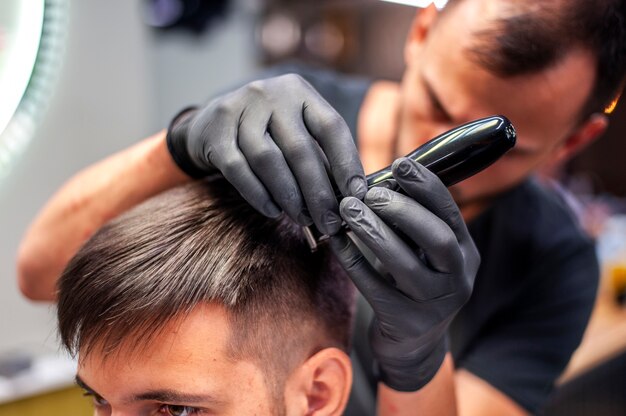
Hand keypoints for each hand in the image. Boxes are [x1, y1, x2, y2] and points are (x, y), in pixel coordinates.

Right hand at [166, 74, 366, 234]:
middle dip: (318, 192)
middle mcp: (270, 93)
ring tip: (302, 218)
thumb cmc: (267, 132)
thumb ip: (321, 156)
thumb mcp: (296, 130)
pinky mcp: (215, 130)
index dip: (347, 164)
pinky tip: (273, 210)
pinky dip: (258, 195)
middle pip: (300, 149)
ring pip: (268, 160)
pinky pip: (238, 169)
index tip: (357, 196)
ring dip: (288, 196)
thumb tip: (349, 198)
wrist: (211, 122)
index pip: (331, 126)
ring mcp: (239, 109)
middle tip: (330, 222)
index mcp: (299, 91)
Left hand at [329, 157, 479, 390]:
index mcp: (465, 253)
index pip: (451, 213)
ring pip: (404, 265)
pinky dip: (353, 260)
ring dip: (373, 232)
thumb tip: (383, 179)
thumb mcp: (426, 255)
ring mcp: (433, 305)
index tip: (399, 164)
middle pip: (436, 239)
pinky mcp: (404, 322)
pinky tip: (336, 241)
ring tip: (347, 209)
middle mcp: (457, 279)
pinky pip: (374, 287)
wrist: (414, 343)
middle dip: (401, 210)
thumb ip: (415, 223)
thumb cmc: (415, 283)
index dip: (426, 186)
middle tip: (368, 192)